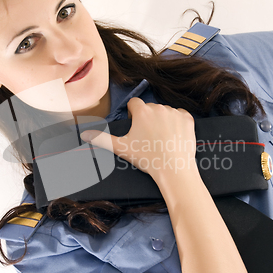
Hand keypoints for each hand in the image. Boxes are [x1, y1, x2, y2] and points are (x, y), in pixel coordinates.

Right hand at [80, 98, 197, 184]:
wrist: (173, 169)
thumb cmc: (147, 158)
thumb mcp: (121, 148)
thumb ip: (101, 139)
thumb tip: (84, 134)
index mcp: (142, 111)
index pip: (134, 104)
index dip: (134, 115)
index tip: (136, 127)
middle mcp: (159, 108)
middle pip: (150, 108)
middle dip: (148, 119)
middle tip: (148, 137)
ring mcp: (175, 113)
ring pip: (165, 112)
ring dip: (163, 120)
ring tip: (161, 139)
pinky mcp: (188, 119)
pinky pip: (180, 116)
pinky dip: (177, 123)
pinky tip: (173, 136)